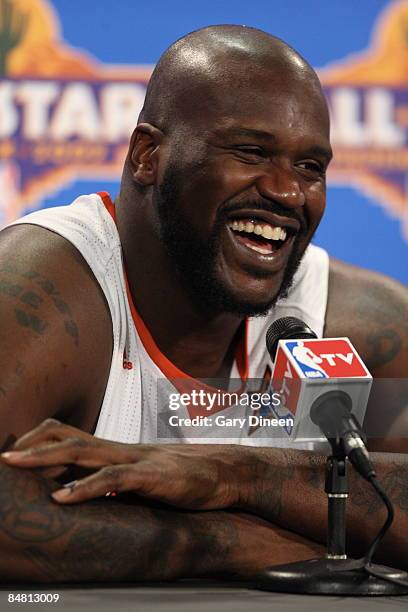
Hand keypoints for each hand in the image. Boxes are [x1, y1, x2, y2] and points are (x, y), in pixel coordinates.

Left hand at [1, 419, 253, 508]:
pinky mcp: (150, 475)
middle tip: (3, 455)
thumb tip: (90, 490)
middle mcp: (120, 448)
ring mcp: (134, 459)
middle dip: (31, 445)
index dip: (41, 439)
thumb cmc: (185, 476)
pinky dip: (83, 487)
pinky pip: (111, 478)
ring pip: (81, 452)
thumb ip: (118, 480)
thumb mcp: (144, 477)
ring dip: (44, 458)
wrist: (224, 472)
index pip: (71, 434)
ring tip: (14, 464)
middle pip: (67, 438)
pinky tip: (62, 498)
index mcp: (117, 449)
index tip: (17, 450)